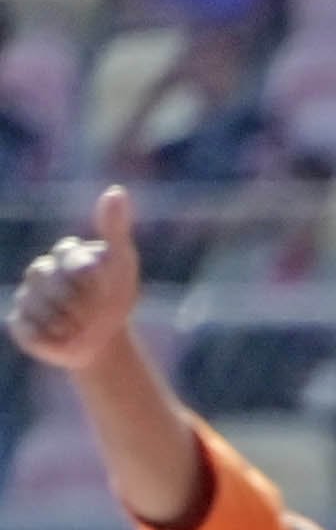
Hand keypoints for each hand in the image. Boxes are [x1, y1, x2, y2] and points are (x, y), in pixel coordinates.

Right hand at [7, 184, 143, 374]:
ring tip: (79, 326)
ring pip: (41, 309)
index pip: (75, 263)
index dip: (93, 282)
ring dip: (68, 324)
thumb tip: (116, 190)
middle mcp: (41, 271)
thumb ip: (115, 228)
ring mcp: (27, 297)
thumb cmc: (114, 296)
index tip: (105, 287)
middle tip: (93, 313)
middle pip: (54, 286)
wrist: (105, 338)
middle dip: (81, 305)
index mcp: (64, 254)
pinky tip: (61, 337)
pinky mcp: (20, 324)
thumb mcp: (122, 262)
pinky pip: (30, 331)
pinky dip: (51, 339)